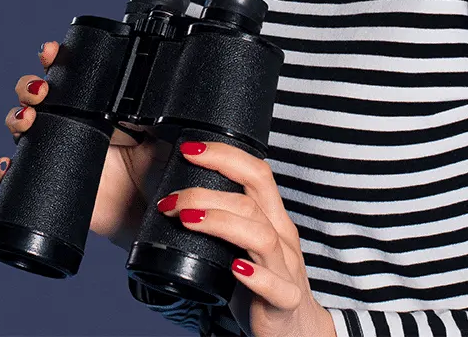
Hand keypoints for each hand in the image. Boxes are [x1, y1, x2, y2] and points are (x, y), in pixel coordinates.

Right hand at [0, 40, 171, 247]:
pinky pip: (18, 174)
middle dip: (29, 87)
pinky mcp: (51, 182)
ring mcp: (58, 151)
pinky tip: (7, 165)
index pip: (68, 74)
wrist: (156, 214)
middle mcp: (73, 124)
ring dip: (16, 118)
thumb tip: (152, 83)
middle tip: (40, 92)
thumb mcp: (166, 132)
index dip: (54, 59)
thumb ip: (157, 109)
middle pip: (36, 96)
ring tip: (27, 121)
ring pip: (22, 127)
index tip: (50, 52)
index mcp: (98, 105)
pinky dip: (6, 169)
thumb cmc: (163, 168)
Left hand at [154, 141, 336, 336]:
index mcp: (272, 219)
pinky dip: (256, 276)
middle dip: (207, 191)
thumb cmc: (263, 282)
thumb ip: (225, 219)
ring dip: (222, 223)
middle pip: (252, 200)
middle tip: (171, 199)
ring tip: (188, 219)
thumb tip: (179, 195)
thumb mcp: (245, 243)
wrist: (295, 330)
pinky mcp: (285, 301)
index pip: (256, 173)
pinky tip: (234, 269)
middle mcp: (282, 238)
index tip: (189, 149)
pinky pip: (276, 287)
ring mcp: (286, 269)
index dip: (225, 155)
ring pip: (261, 237)